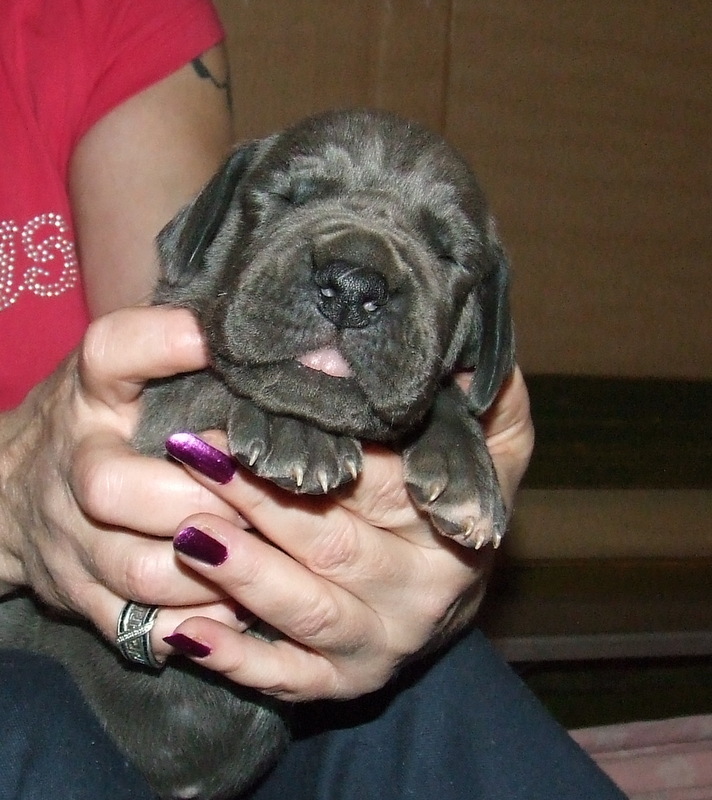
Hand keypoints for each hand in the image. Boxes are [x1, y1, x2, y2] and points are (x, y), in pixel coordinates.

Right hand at [0, 306, 249, 641]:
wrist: (9, 494)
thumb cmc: (99, 423)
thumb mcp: (126, 373)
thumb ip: (187, 356)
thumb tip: (308, 349)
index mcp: (90, 395)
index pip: (113, 353)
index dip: (168, 344)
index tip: (223, 343)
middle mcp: (74, 468)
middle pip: (114, 489)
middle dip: (200, 497)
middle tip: (262, 494)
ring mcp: (72, 541)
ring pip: (140, 569)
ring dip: (213, 569)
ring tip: (264, 551)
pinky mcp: (81, 597)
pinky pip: (142, 626)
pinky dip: (197, 621)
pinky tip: (236, 603)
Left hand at [161, 366, 533, 700]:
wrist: (456, 587)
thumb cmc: (459, 500)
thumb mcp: (498, 447)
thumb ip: (493, 401)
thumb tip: (468, 358)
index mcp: (452, 529)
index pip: (382, 485)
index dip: (321, 452)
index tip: (258, 413)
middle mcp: (419, 592)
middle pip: (332, 542)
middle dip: (258, 499)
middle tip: (196, 456)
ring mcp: (380, 642)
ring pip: (308, 609)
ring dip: (246, 574)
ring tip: (189, 535)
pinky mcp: (344, 679)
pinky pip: (289, 678)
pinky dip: (238, 660)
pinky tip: (187, 634)